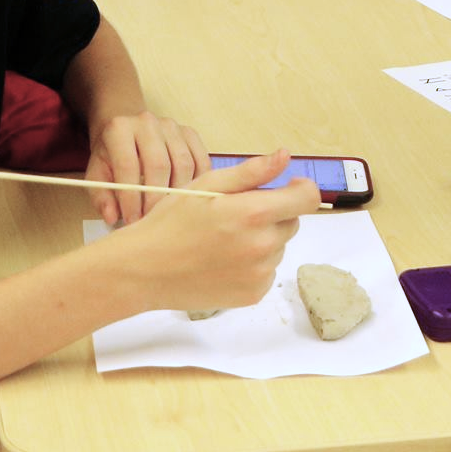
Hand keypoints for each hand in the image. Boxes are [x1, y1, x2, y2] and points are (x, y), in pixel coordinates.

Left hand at [86, 111, 207, 226]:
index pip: (128, 165)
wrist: (128, 129)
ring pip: (183, 164)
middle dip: (156, 199)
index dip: (131, 197)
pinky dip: (197, 183)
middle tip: (151, 219)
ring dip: (177, 194)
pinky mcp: (190, 133)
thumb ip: (101, 196)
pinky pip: (200, 161)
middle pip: (159, 165)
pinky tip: (186, 197)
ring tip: (167, 211)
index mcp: (120, 129)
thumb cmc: (112, 155)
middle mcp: (148, 123)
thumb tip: (112, 217)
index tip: (132, 220)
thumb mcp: (97, 173)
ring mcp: (172, 126)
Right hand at [108, 150, 318, 312]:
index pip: (307, 199)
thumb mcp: (207, 186)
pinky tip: (223, 262)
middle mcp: (263, 246)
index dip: (300, 189)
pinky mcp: (253, 295)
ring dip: (262, 240)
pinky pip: (267, 272)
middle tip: (235, 216)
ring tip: (223, 241)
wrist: (143, 270)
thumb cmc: (171, 222)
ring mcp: (260, 274)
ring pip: (278, 247)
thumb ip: (252, 172)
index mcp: (255, 213)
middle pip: (291, 222)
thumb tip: (285, 156)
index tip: (286, 188)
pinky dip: (253, 265)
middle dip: (272, 214)